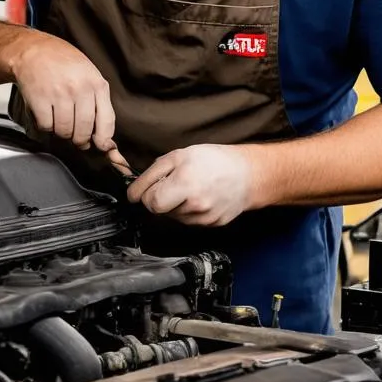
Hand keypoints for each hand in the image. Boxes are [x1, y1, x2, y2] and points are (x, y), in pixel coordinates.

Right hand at [8, 30, 117, 151]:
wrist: (34, 49)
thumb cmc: (64, 64)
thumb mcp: (89, 75)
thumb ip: (98, 102)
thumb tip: (103, 137)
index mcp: (96, 83)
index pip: (106, 120)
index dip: (104, 140)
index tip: (101, 146)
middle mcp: (80, 89)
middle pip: (84, 130)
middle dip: (79, 139)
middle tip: (75, 136)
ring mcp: (59, 94)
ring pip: (64, 131)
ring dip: (61, 131)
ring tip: (59, 119)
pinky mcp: (39, 99)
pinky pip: (46, 126)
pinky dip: (45, 125)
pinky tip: (46, 113)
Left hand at [126, 144, 257, 225]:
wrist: (248, 174)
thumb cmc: (212, 160)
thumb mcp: (178, 156)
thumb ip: (152, 174)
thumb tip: (133, 193)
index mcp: (185, 184)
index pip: (150, 202)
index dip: (145, 193)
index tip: (146, 188)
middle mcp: (195, 205)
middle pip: (160, 211)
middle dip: (159, 198)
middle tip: (171, 184)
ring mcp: (204, 218)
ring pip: (173, 217)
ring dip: (175, 204)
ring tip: (190, 187)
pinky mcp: (211, 225)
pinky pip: (188, 221)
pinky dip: (188, 210)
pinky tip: (200, 196)